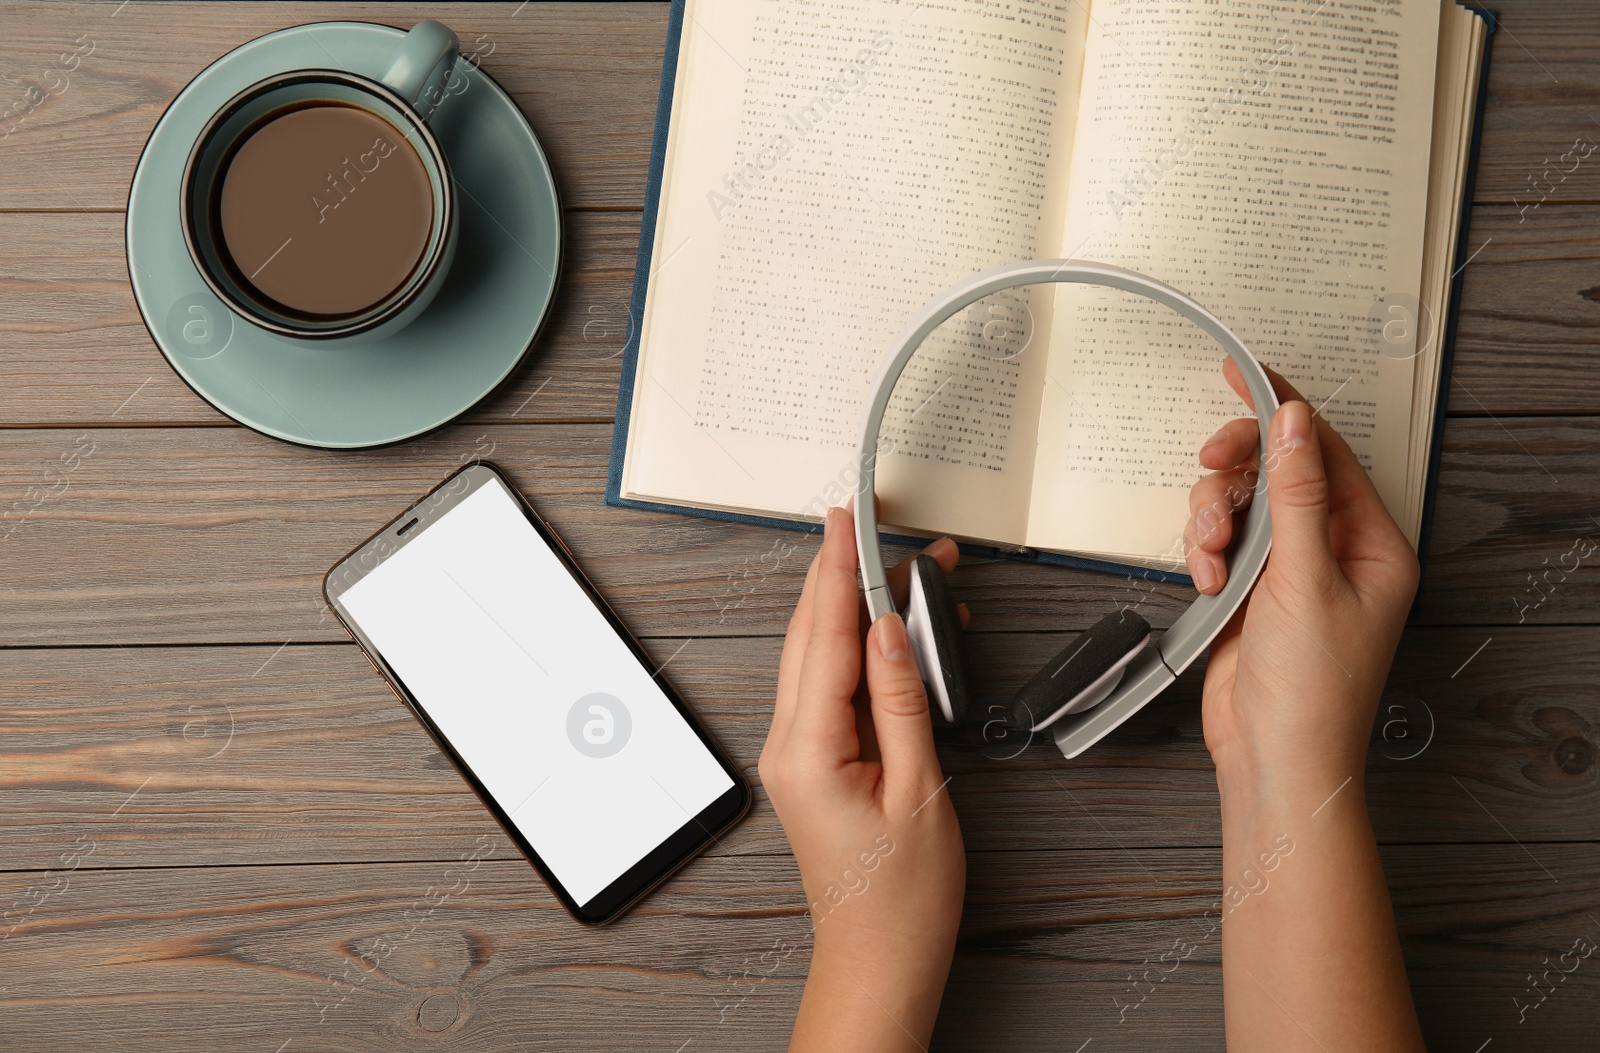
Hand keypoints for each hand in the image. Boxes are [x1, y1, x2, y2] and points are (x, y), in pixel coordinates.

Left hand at [760, 506, 965, 1051]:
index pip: (822, 639)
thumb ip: (902, 703)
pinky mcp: (813, 762)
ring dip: (856, 614)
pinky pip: (831, 689)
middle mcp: (788, 746)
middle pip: (810, 638)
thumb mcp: (918, 790)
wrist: (878, 958)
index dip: (837, 574)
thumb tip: (890, 631)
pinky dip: (861, 654)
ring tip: (908, 577)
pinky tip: (894, 637)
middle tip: (876, 529)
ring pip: (818, 659)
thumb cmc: (901, 896)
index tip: (846, 523)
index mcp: (808, 751)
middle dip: (844, 579)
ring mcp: (796, 754)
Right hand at [1183, 360, 1419, 792]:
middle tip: (1210, 460)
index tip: (1244, 375)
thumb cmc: (1312, 688)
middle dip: (1236, 469)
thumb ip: (1296, 493)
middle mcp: (1334, 550)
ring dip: (1212, 519)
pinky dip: (1203, 552)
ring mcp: (1289, 569)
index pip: (1327, 453)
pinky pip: (1218, 541)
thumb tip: (1293, 423)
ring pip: (1239, 504)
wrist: (1273, 755)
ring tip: (1210, 556)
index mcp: (1373, 542)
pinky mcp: (1250, 589)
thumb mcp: (1305, 577)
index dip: (1283, 410)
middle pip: (1276, 471)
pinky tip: (1207, 582)